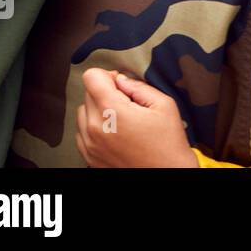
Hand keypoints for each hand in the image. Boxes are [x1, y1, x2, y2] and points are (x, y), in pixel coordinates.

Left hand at [76, 69, 197, 167]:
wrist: (166, 174)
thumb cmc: (168, 143)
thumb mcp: (164, 105)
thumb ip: (139, 87)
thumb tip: (122, 80)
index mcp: (112, 112)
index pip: (91, 77)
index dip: (109, 76)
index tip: (122, 85)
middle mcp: (94, 128)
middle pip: (88, 93)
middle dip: (106, 92)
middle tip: (128, 104)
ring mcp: (89, 144)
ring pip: (83, 112)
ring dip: (98, 110)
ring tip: (121, 119)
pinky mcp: (88, 156)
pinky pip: (82, 131)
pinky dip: (95, 127)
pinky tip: (115, 132)